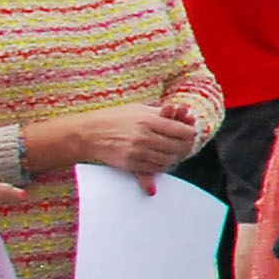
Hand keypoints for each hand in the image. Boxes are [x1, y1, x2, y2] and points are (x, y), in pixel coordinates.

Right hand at [53, 103, 200, 188]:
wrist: (87, 133)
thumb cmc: (114, 118)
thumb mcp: (138, 109)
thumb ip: (163, 113)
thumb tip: (185, 114)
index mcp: (148, 120)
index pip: (183, 131)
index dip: (190, 132)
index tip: (190, 132)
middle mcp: (144, 137)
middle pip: (179, 147)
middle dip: (186, 146)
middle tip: (185, 143)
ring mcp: (137, 152)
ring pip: (170, 160)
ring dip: (176, 157)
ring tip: (174, 151)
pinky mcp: (130, 164)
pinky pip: (156, 169)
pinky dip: (164, 165)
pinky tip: (162, 159)